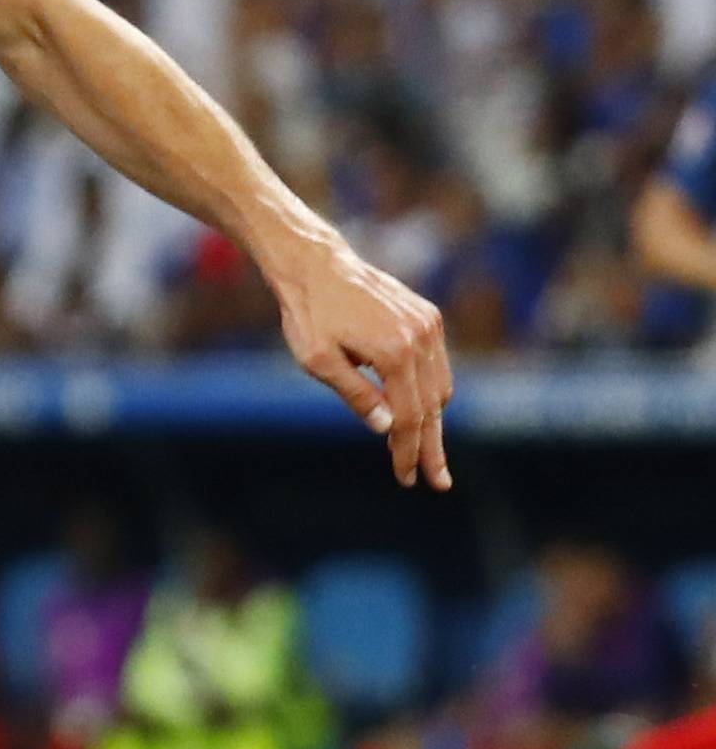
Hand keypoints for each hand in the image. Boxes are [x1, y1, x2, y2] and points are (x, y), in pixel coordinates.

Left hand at [272, 231, 453, 491]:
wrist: (317, 265)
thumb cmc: (309, 315)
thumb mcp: (319, 362)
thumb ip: (356, 396)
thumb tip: (388, 430)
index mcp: (394, 352)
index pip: (409, 417)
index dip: (408, 453)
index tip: (406, 479)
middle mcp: (420, 337)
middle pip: (432, 407)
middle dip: (432, 447)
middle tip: (438, 482)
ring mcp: (428, 324)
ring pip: (440, 387)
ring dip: (433, 422)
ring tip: (427, 455)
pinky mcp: (427, 316)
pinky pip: (437, 365)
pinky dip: (431, 393)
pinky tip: (421, 414)